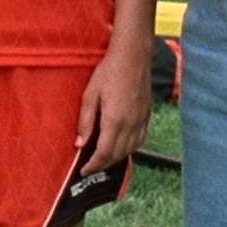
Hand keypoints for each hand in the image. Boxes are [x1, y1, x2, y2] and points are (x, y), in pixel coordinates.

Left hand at [75, 43, 150, 174]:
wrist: (132, 57)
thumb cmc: (108, 71)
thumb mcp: (90, 94)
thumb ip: (85, 121)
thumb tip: (80, 143)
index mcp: (114, 120)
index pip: (104, 153)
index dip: (94, 164)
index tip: (84, 170)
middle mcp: (131, 124)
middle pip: (118, 154)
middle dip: (103, 163)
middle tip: (91, 165)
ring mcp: (141, 120)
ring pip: (131, 150)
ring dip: (117, 157)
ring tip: (104, 157)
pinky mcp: (147, 115)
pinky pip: (140, 140)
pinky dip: (130, 148)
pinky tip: (122, 145)